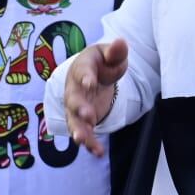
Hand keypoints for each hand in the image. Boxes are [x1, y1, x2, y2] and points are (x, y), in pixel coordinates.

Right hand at [64, 38, 128, 156]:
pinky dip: (90, 144)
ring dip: (78, 130)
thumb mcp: (109, 55)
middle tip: (87, 115)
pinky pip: (84, 134)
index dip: (86, 77)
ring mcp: (76, 108)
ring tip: (82, 140)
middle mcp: (74, 90)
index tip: (90, 82)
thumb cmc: (101, 63)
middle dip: (78, 107)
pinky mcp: (83, 121)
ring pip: (74, 120)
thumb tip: (121, 42)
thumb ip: (115, 52)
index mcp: (81, 69)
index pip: (82, 72)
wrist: (92, 76)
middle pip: (73, 99)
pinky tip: (98, 152)